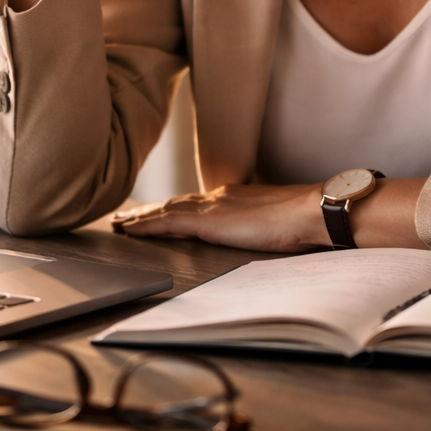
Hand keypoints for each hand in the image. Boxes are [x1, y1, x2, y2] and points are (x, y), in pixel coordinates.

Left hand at [113, 179, 428, 251]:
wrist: (312, 210)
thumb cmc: (304, 219)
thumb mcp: (277, 221)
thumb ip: (264, 225)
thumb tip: (266, 234)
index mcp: (235, 198)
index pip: (196, 203)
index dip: (174, 208)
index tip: (157, 212)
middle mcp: (218, 197)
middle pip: (175, 203)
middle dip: (149, 210)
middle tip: (124, 216)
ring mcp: (212, 206)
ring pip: (165, 209)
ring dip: (140, 216)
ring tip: (118, 223)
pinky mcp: (208, 220)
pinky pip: (167, 221)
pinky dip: (146, 224)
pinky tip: (130, 230)